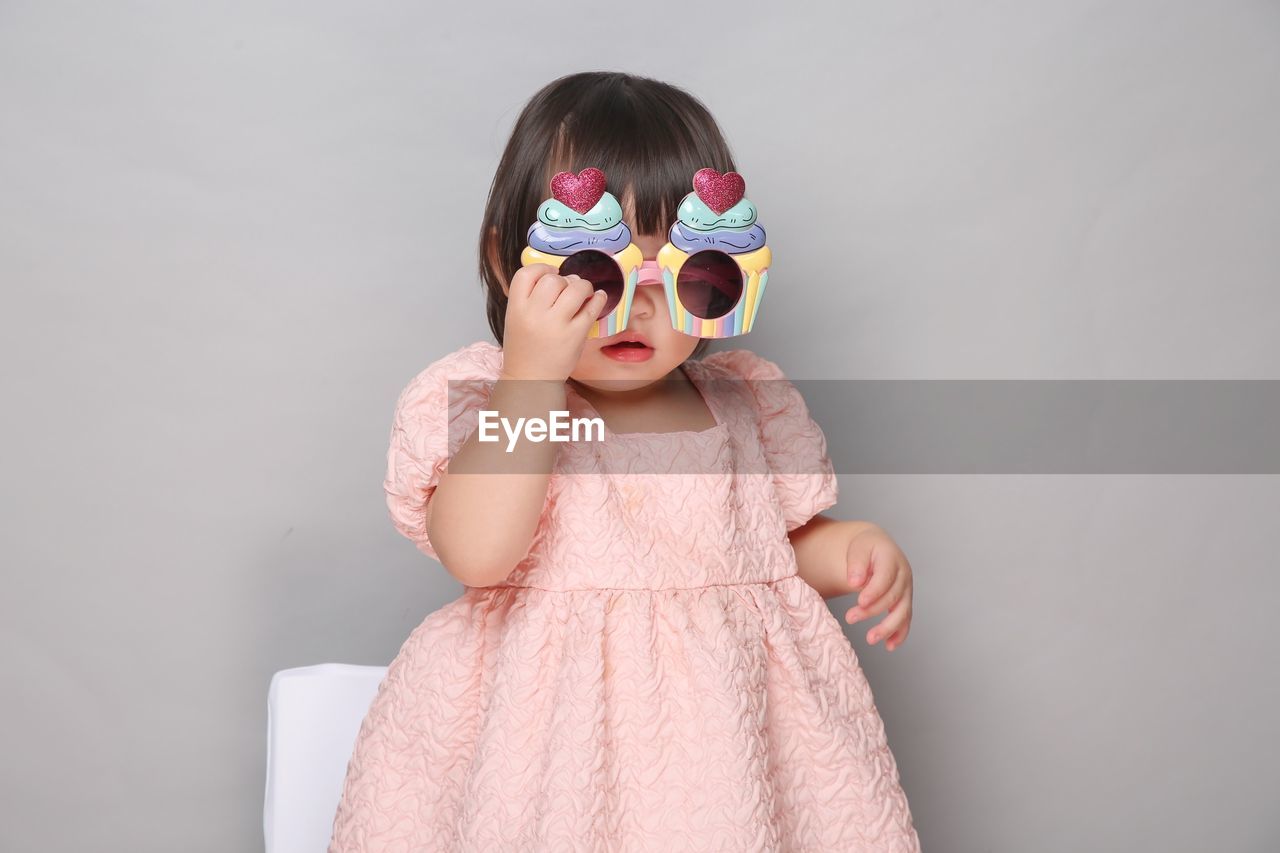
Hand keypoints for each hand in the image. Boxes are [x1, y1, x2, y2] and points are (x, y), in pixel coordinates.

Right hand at [501, 263, 607, 381]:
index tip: (551, 273)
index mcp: (516, 308)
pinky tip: (599, 297)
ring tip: (584, 292)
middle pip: (553, 279)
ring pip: (575, 288)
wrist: (530, 380)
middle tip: (569, 288)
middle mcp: (534, 314)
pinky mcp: (575, 335)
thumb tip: (559, 275)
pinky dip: (599, 298)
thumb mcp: (516, 318)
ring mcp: (556, 324)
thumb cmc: (525, 349)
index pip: (526, 274)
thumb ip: (530, 297)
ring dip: (583, 285)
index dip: (541, 268)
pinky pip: (592, 307)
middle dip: (564, 280)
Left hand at [843, 523, 913, 651]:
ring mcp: (906, 589)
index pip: (885, 578)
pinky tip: (889, 645)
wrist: (877, 547)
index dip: (874, 591)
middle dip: (872, 610)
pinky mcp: (904, 601)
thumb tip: (855, 582)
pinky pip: (906, 619)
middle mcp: (904, 574)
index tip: (860, 601)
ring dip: (887, 627)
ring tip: (870, 639)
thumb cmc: (865, 548)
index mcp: (892, 558)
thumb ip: (856, 563)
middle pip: (892, 597)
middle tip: (850, 617)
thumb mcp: (858, 548)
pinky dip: (899, 633)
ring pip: (902, 611)